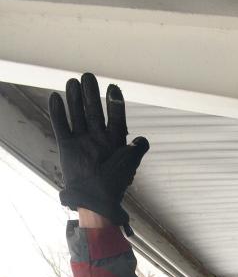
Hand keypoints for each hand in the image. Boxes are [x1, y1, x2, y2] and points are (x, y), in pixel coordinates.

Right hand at [48, 73, 148, 233]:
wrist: (95, 200)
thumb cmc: (114, 183)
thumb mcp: (130, 164)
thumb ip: (137, 149)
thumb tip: (143, 139)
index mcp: (114, 141)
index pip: (116, 117)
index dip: (114, 103)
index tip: (113, 87)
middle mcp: (97, 138)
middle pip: (94, 111)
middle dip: (91, 94)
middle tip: (88, 76)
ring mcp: (81, 141)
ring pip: (77, 115)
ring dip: (75, 99)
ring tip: (73, 82)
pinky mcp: (67, 146)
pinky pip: (61, 126)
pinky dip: (58, 113)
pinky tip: (55, 97)